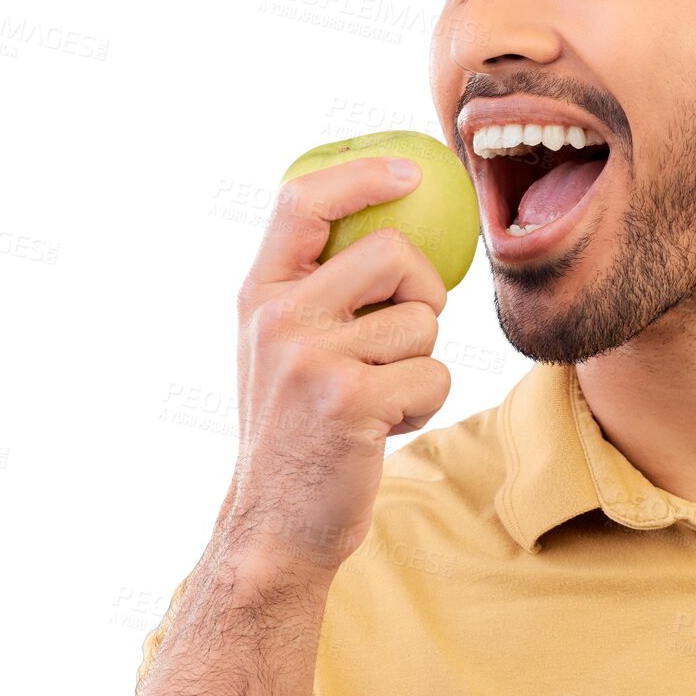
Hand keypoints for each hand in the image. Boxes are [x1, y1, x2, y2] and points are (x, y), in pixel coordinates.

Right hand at [223, 155, 452, 575]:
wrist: (277, 524)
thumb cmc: (300, 426)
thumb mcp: (285, 345)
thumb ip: (319, 286)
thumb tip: (397, 218)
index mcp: (260, 294)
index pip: (302, 201)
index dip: (360, 174)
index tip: (408, 172)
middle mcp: (278, 318)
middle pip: (394, 254)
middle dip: (422, 292)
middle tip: (402, 336)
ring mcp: (311, 358)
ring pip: (424, 322)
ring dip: (420, 363)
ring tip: (377, 398)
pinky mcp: (351, 401)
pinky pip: (435, 374)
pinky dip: (426, 404)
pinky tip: (383, 427)